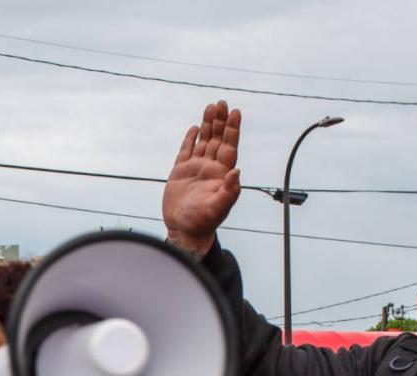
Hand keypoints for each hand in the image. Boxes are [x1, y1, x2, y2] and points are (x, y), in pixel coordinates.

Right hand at [162, 100, 241, 256]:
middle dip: (220, 121)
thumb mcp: (218, 208)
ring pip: (204, 141)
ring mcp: (195, 169)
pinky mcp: (180, 172)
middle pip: (218, 139)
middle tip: (222, 103)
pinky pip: (186, 151)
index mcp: (221, 174)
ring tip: (211, 107)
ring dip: (208, 125)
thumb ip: (229, 191)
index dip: (233, 129)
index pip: (230, 146)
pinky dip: (191, 139)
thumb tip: (236, 172)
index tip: (235, 112)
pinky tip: (195, 128)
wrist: (183, 230)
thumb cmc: (203, 222)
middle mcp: (210, 168)